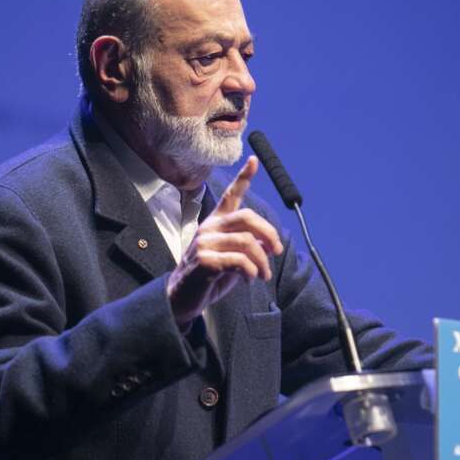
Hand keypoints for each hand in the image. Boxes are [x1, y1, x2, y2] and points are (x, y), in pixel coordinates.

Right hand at [167, 156, 284, 327]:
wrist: (182, 299)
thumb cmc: (208, 278)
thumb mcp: (233, 260)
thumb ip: (249, 248)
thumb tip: (271, 246)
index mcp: (215, 223)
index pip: (230, 196)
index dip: (243, 177)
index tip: (254, 161)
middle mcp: (209, 228)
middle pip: (247, 218)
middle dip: (268, 233)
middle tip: (276, 251)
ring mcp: (205, 243)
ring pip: (247, 242)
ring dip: (261, 261)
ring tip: (262, 275)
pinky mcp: (204, 261)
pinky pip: (239, 261)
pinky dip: (251, 271)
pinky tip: (249, 279)